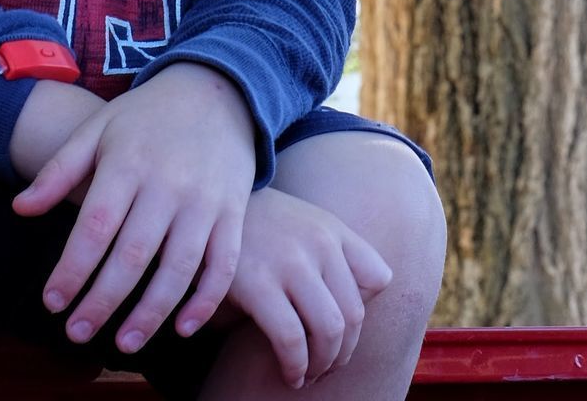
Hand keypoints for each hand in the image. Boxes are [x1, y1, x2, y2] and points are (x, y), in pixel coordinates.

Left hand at [12, 62, 256, 354]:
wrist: (218, 89)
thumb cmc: (147, 114)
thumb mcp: (98, 128)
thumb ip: (59, 170)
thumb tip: (19, 209)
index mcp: (128, 163)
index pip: (95, 227)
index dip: (72, 269)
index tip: (53, 302)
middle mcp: (167, 184)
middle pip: (133, 255)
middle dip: (103, 301)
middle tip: (77, 333)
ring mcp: (205, 200)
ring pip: (178, 268)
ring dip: (151, 313)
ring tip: (123, 343)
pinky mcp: (233, 212)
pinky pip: (222, 265)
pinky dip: (205, 302)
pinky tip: (181, 327)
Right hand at [219, 186, 392, 389]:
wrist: (208, 212)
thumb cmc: (260, 229)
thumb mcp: (304, 225)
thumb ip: (333, 255)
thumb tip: (354, 312)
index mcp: (332, 229)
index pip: (379, 277)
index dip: (364, 312)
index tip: (343, 330)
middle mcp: (318, 242)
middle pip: (355, 314)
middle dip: (343, 353)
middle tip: (326, 366)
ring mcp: (290, 261)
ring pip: (330, 330)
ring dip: (323, 364)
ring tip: (308, 374)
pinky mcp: (259, 283)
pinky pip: (291, 338)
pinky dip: (296, 366)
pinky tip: (289, 374)